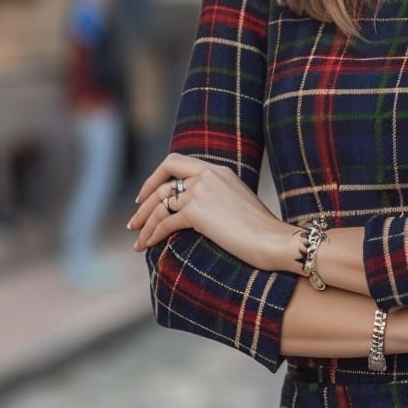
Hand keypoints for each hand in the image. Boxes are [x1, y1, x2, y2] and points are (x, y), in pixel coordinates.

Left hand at [128, 153, 291, 270]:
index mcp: (217, 169)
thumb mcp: (237, 203)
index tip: (146, 196)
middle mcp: (207, 175)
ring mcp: (201, 191)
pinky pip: (165, 222)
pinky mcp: (197, 211)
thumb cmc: (261, 230)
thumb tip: (196, 211)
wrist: (274, 240)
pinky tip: (147, 245)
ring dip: (144, 223)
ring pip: (160, 205)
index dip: (155, 178)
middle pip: (161, 183)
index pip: (174, 162)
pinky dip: (152, 234)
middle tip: (133, 222)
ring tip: (138, 241)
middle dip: (143, 203)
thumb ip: (216, 197)